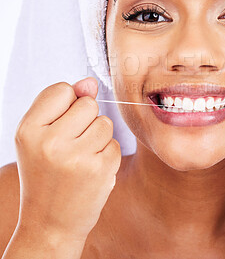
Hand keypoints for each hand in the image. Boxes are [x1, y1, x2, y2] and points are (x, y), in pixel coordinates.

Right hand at [14, 77, 121, 240]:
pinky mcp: (101, 169)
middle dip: (86, 120)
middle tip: (71, 145)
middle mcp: (51, 142)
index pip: (62, 89)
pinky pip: (115, 143)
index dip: (67, 104)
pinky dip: (107, 155)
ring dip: (98, 138)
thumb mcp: (40, 137)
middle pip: (89, 104)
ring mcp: (77, 157)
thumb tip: (90, 81)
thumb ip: (62, 105)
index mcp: (28, 130)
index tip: (61, 125)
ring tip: (81, 158)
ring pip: (105, 123)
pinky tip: (91, 171)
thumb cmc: (46, 173)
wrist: (50, 222)